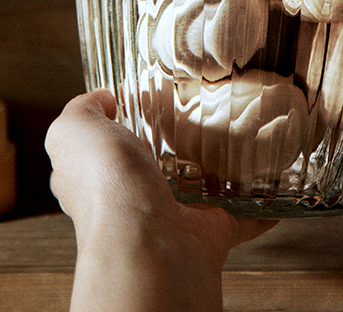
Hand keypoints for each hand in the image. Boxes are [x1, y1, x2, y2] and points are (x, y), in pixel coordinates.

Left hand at [45, 90, 275, 311]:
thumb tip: (103, 100)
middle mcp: (131, 202)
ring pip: (196, 191)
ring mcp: (172, 219)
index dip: (117, 127)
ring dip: (214, 172)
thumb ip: (82, 110)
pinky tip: (269, 182)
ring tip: (235, 139)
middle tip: (196, 113)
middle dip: (171, 146)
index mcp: (97, 178)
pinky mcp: (210, 232)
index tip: (144, 99)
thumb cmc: (107, 185)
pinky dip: (257, 206)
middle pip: (152, 169)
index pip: (102, 151)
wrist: (149, 243)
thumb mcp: (73, 130)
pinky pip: (239, 217)